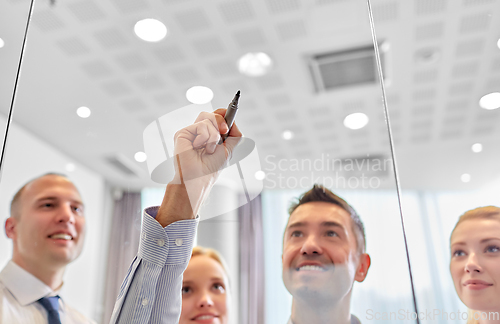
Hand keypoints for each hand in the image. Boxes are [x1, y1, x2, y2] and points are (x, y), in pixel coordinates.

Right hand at [156, 109, 241, 226]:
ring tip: (209, 148)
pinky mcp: (183, 133)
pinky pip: (201, 125)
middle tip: (223, 132)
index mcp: (210, 135)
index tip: (230, 112)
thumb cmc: (212, 167)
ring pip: (207, 117)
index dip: (223, 113)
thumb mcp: (229, 149)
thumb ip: (234, 134)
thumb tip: (232, 120)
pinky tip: (198, 148)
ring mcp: (191, 132)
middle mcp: (199, 132)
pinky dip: (205, 138)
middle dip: (221, 121)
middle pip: (212, 114)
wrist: (198, 177)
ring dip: (213, 134)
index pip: (216, 116)